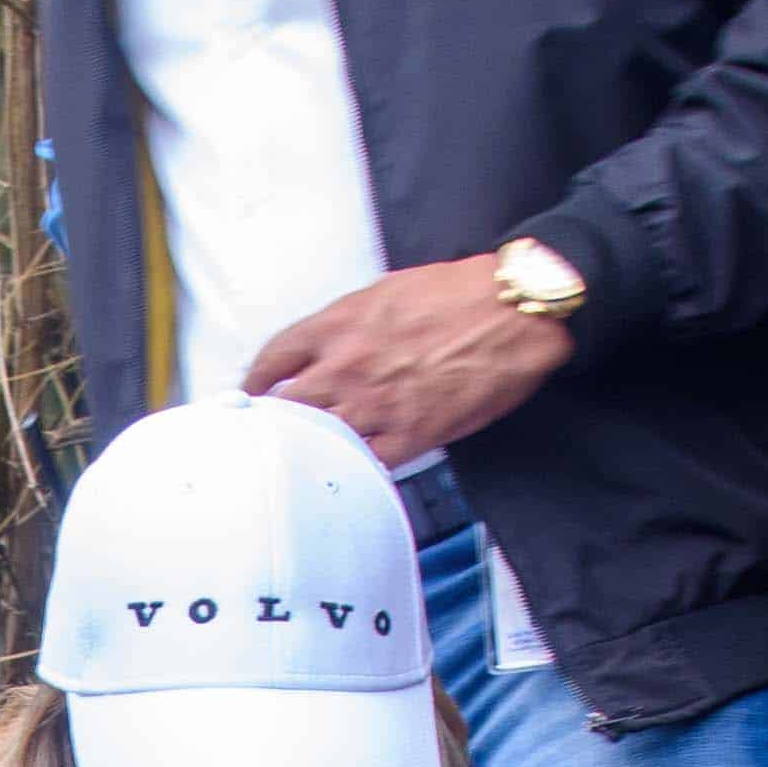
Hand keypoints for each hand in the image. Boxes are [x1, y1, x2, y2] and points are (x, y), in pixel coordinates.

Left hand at [242, 262, 572, 466]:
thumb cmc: (459, 293)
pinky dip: (353, 471)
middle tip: (269, 433)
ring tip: (301, 459)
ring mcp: (376, 405)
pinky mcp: (410, 435)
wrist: (514, 311)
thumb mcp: (386, 292)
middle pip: (286, 406)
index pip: (273, 360)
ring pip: (318, 440)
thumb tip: (328, 349)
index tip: (254, 394)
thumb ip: (349, 324)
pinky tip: (347, 474)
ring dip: (308, 449)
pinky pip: (366, 465)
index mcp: (338, 326)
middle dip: (275, 420)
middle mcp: (346, 367)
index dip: (256, 382)